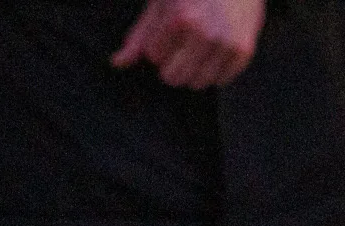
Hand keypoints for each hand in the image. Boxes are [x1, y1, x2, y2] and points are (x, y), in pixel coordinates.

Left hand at [113, 0, 263, 89]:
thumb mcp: (162, 3)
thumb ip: (140, 35)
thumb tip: (117, 63)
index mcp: (181, 20)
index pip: (154, 57)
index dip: (160, 44)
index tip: (171, 28)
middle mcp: (206, 34)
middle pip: (173, 77)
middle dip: (173, 64)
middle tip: (185, 43)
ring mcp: (227, 43)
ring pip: (196, 83)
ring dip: (195, 70)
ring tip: (201, 47)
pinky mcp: (244, 49)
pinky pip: (221, 80)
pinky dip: (216, 71)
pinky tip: (217, 51)